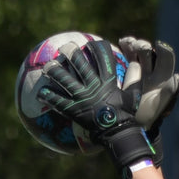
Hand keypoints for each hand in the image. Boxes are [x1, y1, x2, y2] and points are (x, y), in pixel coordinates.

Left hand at [37, 39, 154, 176]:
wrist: (117, 134)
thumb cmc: (126, 116)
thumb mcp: (133, 97)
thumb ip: (134, 80)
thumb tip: (137, 65)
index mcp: (108, 80)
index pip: (102, 56)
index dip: (96, 47)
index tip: (90, 45)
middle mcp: (93, 85)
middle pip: (79, 62)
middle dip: (70, 52)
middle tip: (65, 48)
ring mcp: (81, 96)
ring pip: (63, 78)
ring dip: (54, 71)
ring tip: (48, 67)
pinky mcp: (73, 109)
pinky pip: (57, 100)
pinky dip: (48, 96)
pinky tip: (41, 93)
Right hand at [117, 36, 178, 135]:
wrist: (130, 120)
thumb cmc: (147, 115)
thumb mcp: (159, 107)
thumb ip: (169, 93)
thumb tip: (177, 77)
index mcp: (164, 77)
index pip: (166, 58)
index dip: (164, 50)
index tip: (158, 46)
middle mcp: (153, 71)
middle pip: (150, 52)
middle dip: (144, 47)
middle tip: (138, 47)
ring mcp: (140, 69)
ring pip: (138, 50)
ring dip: (134, 44)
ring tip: (128, 44)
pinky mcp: (127, 68)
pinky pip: (128, 53)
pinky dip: (126, 45)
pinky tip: (123, 43)